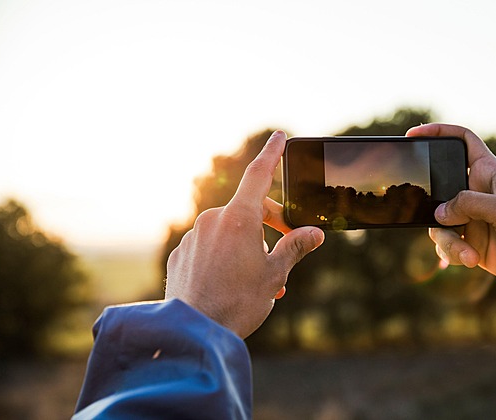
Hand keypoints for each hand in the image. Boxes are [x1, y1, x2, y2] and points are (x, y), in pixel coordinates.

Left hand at [165, 130, 324, 337]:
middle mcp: (211, 221)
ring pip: (229, 231)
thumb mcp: (274, 274)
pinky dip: (226, 256)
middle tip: (287, 245)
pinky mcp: (180, 255)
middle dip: (271, 223)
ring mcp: (192, 238)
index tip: (279, 136)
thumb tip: (315, 233)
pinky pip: (210, 247)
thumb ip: (295, 247)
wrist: (194, 332)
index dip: (272, 154)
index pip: (259, 175)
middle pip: (248, 209)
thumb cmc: (237, 302)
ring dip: (250, 245)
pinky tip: (234, 282)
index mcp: (237, 218)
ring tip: (264, 280)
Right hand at [407, 123, 495, 305]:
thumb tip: (439, 213)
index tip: (415, 135)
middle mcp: (477, 194)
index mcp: (489, 174)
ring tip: (468, 253)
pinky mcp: (470, 243)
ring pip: (437, 221)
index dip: (440, 133)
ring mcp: (472, 219)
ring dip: (446, 240)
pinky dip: (452, 254)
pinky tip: (471, 260)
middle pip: (438, 186)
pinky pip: (445, 244)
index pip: (462, 142)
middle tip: (424, 211)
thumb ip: (469, 204)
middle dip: (428, 201)